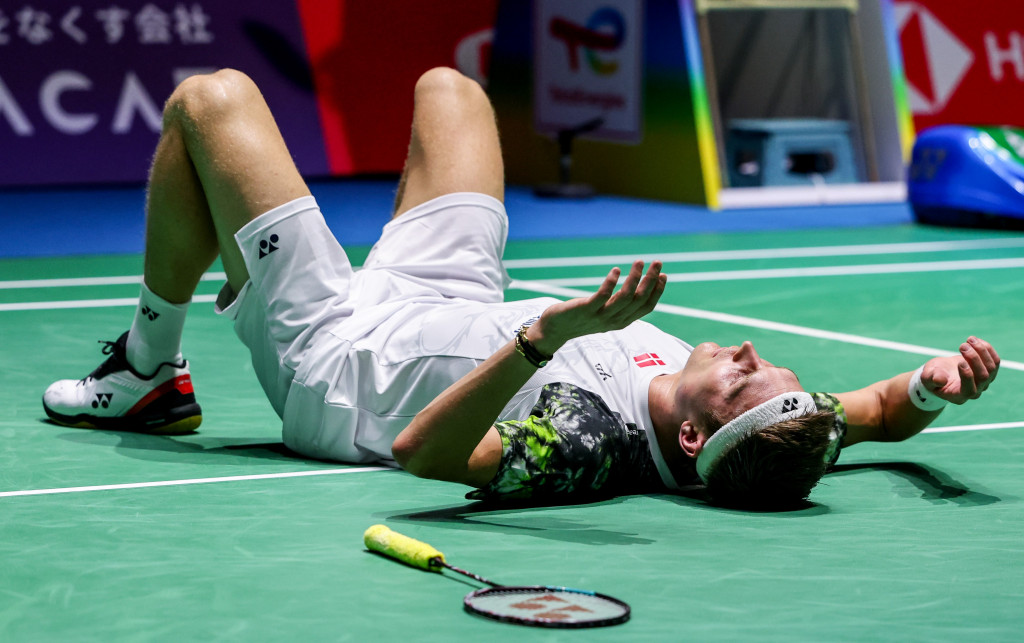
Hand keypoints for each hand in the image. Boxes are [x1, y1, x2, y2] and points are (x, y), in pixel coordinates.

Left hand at [529, 260, 666, 353]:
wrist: (555, 330)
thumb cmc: (581, 318)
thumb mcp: (605, 314)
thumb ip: (620, 305)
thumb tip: (636, 289)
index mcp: (622, 322)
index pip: (646, 307)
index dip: (657, 291)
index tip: (663, 275)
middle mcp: (614, 320)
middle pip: (638, 300)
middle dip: (651, 280)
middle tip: (657, 262)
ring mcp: (600, 316)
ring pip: (624, 297)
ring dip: (634, 278)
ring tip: (639, 262)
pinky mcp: (586, 310)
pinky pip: (602, 296)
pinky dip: (611, 282)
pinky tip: (615, 270)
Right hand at [921, 336, 999, 403]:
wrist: (942, 372)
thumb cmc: (933, 375)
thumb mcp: (927, 377)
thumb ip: (932, 379)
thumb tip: (939, 380)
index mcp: (958, 396)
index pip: (969, 389)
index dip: (967, 375)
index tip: (960, 361)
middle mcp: (975, 392)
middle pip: (982, 376)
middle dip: (974, 359)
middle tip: (962, 345)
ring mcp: (984, 382)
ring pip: (991, 368)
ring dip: (982, 351)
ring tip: (970, 339)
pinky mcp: (989, 372)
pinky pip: (995, 361)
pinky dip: (987, 350)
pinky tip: (976, 341)